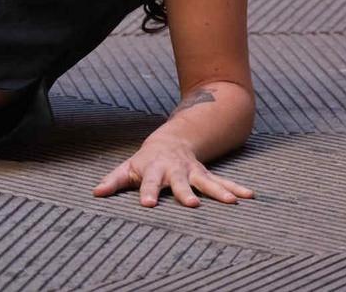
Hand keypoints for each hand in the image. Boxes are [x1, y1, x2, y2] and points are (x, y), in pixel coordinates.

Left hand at [93, 136, 254, 208]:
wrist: (171, 141)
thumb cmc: (146, 160)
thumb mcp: (129, 168)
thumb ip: (113, 181)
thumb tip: (95, 193)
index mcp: (154, 169)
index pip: (149, 182)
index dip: (148, 192)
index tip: (149, 205)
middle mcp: (176, 170)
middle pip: (180, 182)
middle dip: (186, 192)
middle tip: (192, 204)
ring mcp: (193, 172)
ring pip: (207, 181)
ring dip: (219, 191)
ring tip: (232, 202)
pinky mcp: (207, 174)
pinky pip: (223, 182)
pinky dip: (236, 188)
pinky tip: (249, 197)